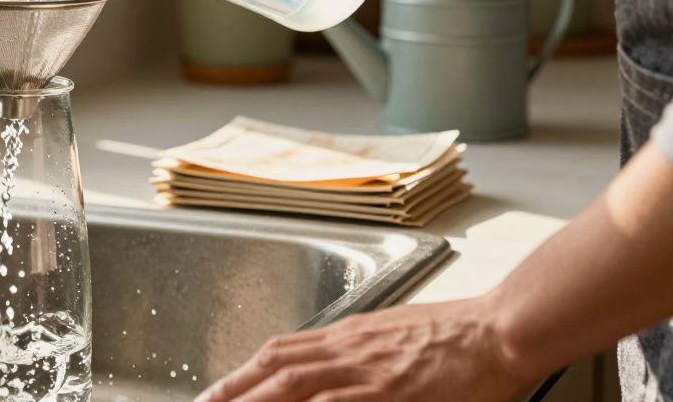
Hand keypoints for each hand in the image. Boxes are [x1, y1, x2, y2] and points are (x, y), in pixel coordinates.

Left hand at [195, 299, 538, 401]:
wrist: (500, 328)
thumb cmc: (459, 336)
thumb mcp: (396, 338)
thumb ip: (363, 355)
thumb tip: (337, 372)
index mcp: (351, 336)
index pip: (282, 350)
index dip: (246, 370)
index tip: (222, 387)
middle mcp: (349, 348)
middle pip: (276, 366)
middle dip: (235, 388)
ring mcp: (366, 369)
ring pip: (293, 382)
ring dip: (254, 397)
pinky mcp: (388, 388)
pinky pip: (336, 401)